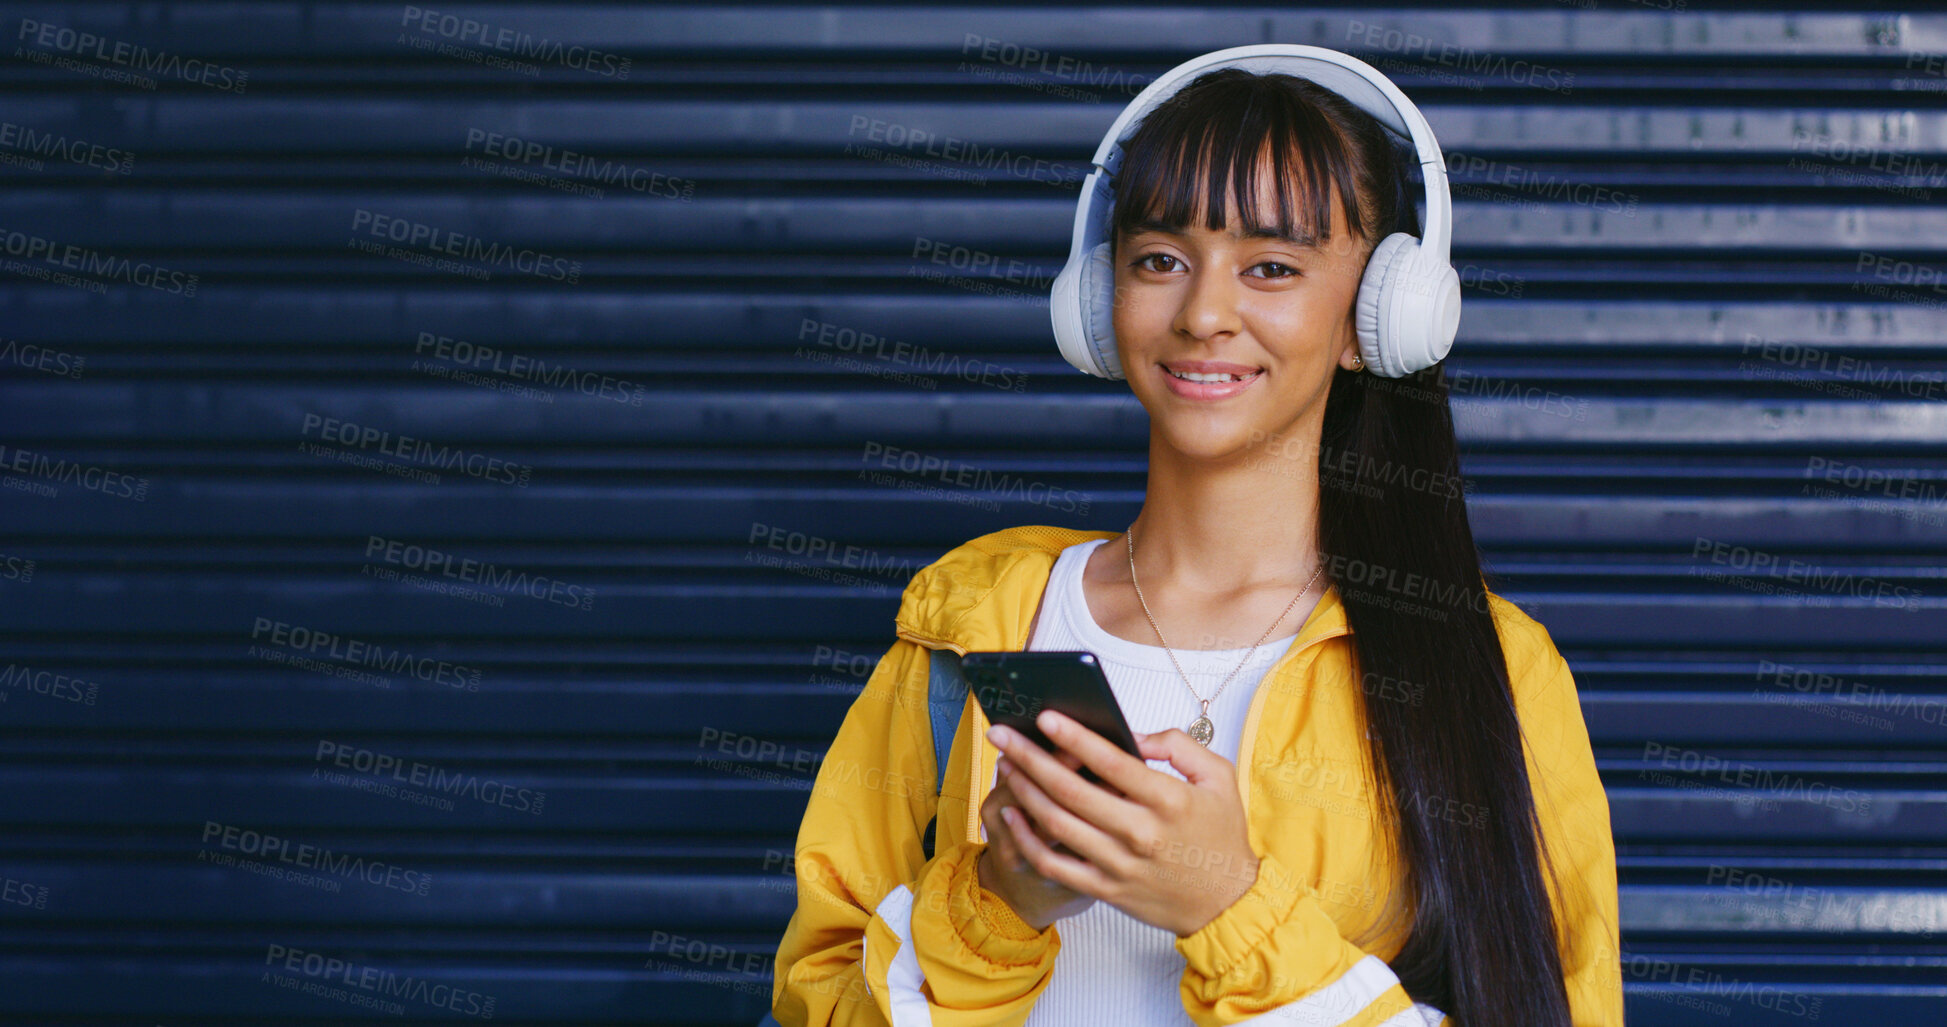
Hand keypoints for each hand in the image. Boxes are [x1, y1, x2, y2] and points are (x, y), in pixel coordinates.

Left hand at [985, 710, 1261, 937]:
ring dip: (1024, 792)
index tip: (1044, 717)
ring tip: (1006, 767)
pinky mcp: (1107, 888)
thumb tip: (1132, 734)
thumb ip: (1178, 746)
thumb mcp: (1218, 777)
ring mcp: (1120, 864)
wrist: (1228, 903)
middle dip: (1030, 758)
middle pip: (1071, 790)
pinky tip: (1012, 815)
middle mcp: (1141, 832)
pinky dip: (1027, 839)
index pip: (1111, 761)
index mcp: (1168, 800)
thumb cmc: (1221, 836)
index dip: (1073, 736)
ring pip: (1056, 824)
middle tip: (1003, 735)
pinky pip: (1055, 864)